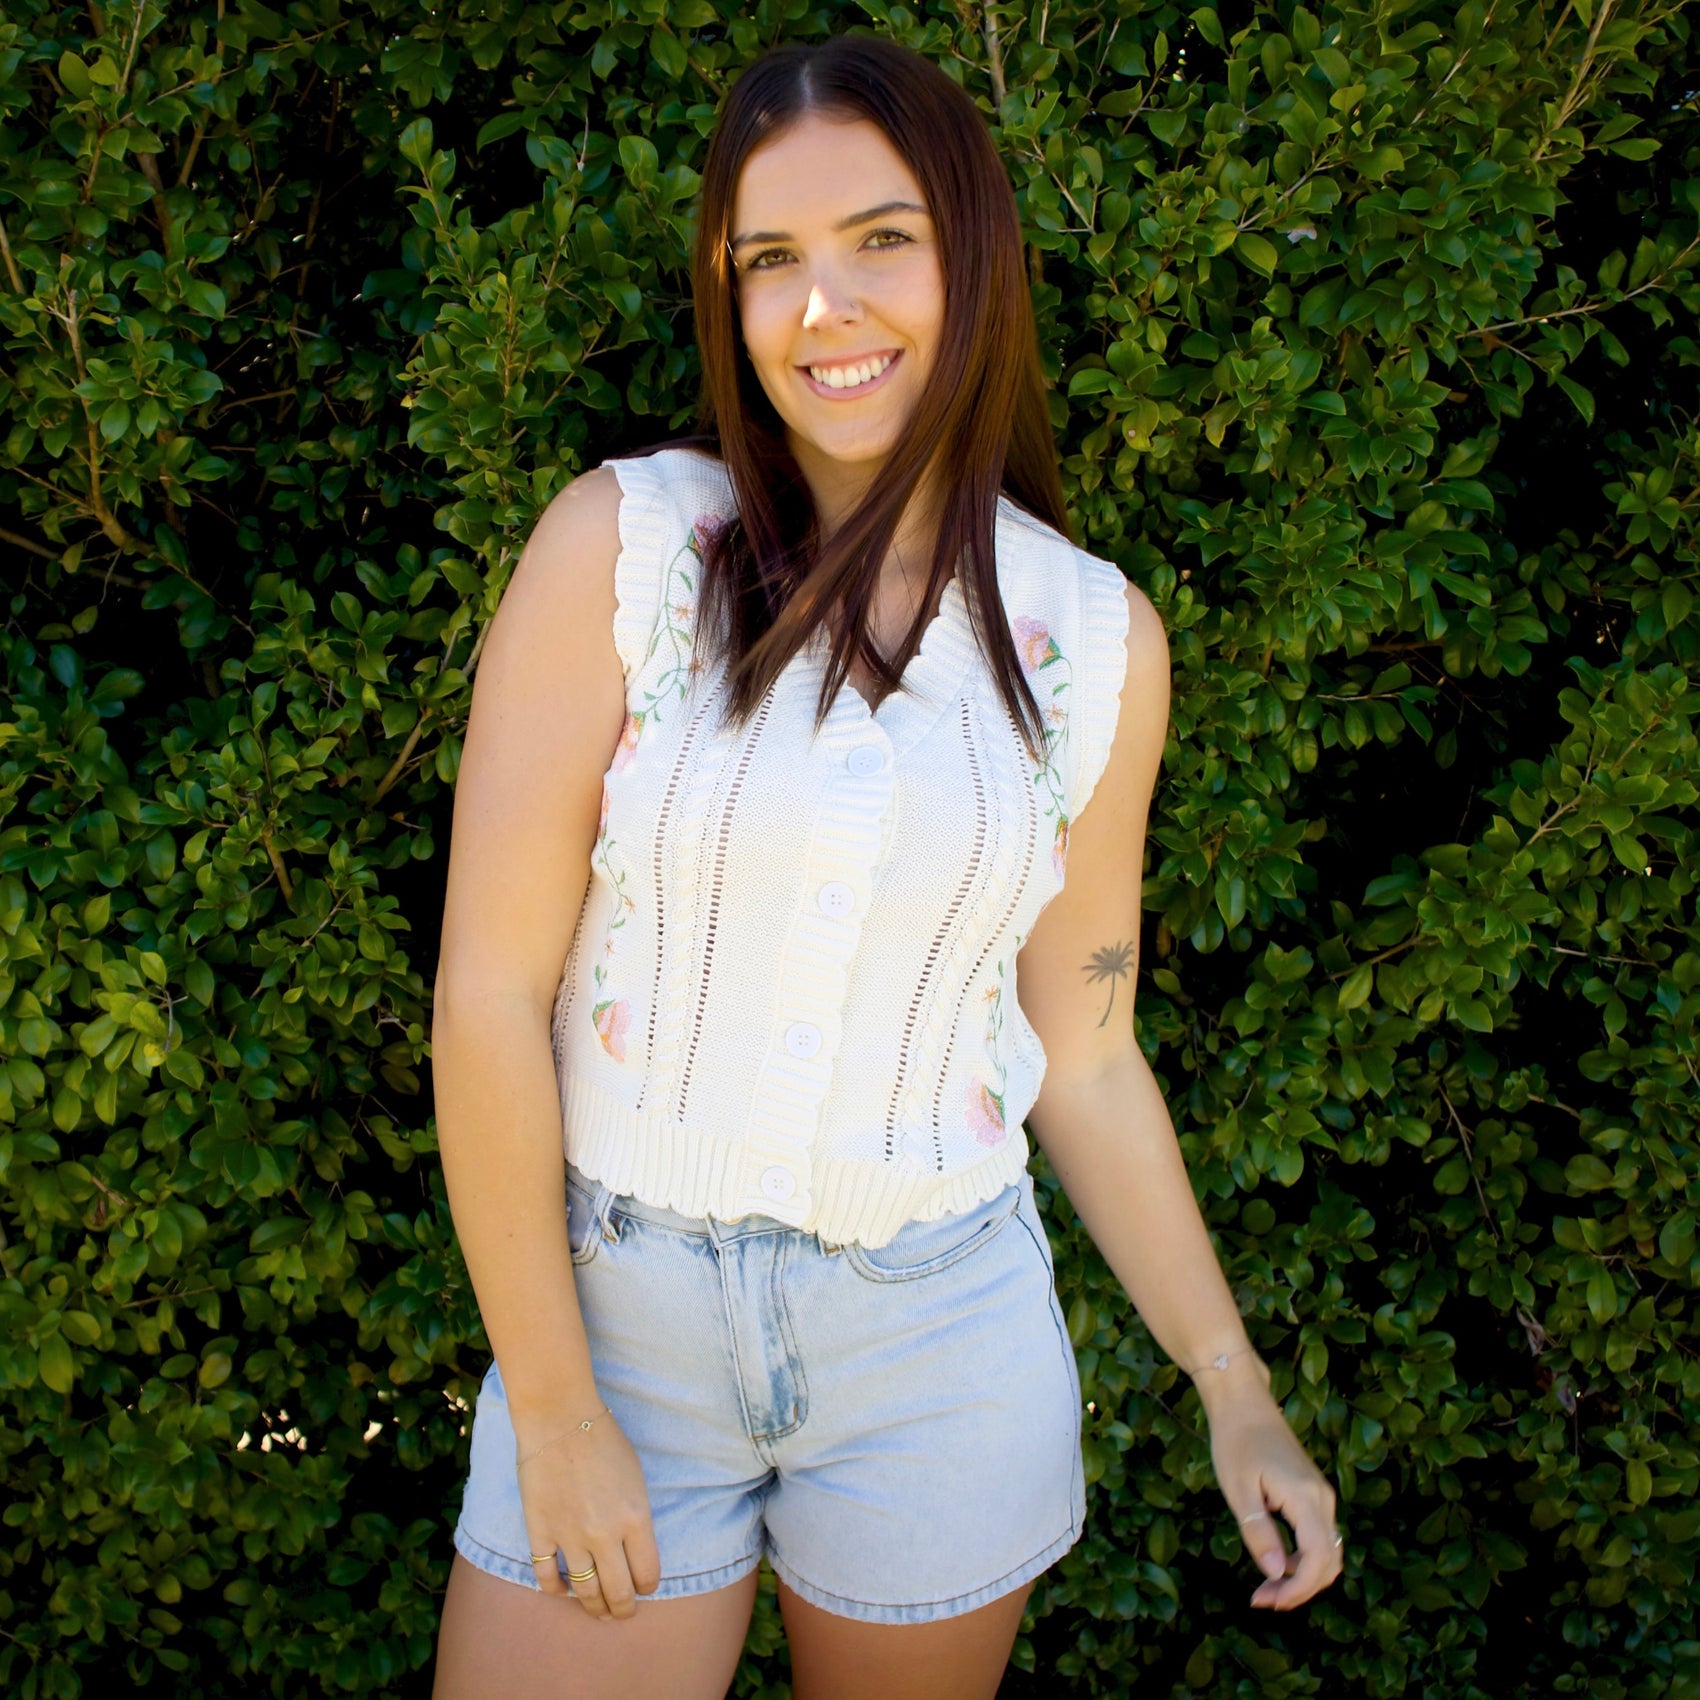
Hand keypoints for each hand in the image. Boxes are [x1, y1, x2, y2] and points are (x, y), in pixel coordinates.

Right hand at [513, 1403, 661, 1620]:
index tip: (645, 1587)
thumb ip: (637, 1517)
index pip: (648, 1575)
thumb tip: (635, 1551)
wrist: (560, 1418)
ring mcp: (570, 1537)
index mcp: (636, 1518)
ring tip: (597, 1611)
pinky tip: (562, 1589)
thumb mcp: (636, 1478)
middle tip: (622, 1612)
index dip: (648, 1587)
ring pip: (584, 1593)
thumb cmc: (604, 1440)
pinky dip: (555, 1590)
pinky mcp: (540, 1532)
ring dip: (593, 1608)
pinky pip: (546, 1577)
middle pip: (618, 1594)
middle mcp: (605, 1535)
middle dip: (623, 1610)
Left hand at [1205, 1390, 1343, 1610]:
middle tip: (1263, 1599)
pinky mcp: (1313, 1493)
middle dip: (1300, 1589)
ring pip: (1327, 1552)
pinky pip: (1319, 1536)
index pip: (1319, 1559)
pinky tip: (1276, 1563)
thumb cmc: (1235, 1441)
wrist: (1243, 1402)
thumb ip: (1259, 1534)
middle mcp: (1322, 1499)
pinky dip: (1303, 1558)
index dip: (1298, 1589)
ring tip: (1266, 1587)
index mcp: (1306, 1498)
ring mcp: (1321, 1495)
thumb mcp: (1239, 1491)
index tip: (1267, 1600)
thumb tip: (1277, 1575)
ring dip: (1302, 1577)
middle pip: (1330, 1562)